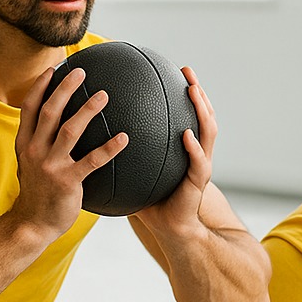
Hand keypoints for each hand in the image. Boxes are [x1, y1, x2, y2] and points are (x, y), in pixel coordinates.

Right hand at [10, 64, 126, 238]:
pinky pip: (92, 161)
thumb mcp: (31, 165)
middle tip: (81, 73)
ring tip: (104, 96)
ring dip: (87, 110)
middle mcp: (35, 151)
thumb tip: (58, 126)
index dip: (40, 87)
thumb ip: (40, 144)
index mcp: (25, 144)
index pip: (29, 108)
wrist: (33, 225)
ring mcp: (50, 166)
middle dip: (64, 89)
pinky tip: (124, 138)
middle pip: (49, 112)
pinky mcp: (67, 181)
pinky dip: (109, 148)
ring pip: (69, 130)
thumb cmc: (38, 194)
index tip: (54, 70)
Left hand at [131, 67, 215, 237]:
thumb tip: (93, 136)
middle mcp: (196, 152)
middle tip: (187, 72)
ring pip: (209, 132)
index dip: (184, 93)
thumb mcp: (135, 172)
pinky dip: (194, 148)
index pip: (187, 114)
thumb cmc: (152, 201)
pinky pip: (198, 162)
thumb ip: (123, 154)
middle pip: (203, 115)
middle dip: (198, 92)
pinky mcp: (199, 183)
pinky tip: (186, 135)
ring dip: (202, 110)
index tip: (175, 71)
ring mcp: (201, 165)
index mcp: (184, 147)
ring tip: (193, 92)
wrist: (170, 230)